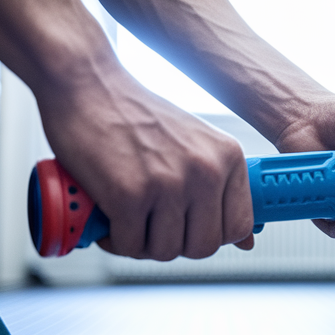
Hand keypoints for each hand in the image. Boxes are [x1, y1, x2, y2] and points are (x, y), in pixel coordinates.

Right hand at [37, 73, 253, 259]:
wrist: (87, 83)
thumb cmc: (136, 114)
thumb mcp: (196, 143)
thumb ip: (221, 188)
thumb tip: (247, 243)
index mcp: (228, 157)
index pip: (239, 227)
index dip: (210, 236)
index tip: (187, 228)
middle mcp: (206, 171)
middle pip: (204, 246)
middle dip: (175, 244)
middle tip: (152, 226)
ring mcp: (169, 184)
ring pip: (166, 251)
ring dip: (143, 244)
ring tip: (128, 220)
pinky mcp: (129, 194)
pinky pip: (130, 246)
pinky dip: (116, 242)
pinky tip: (109, 220)